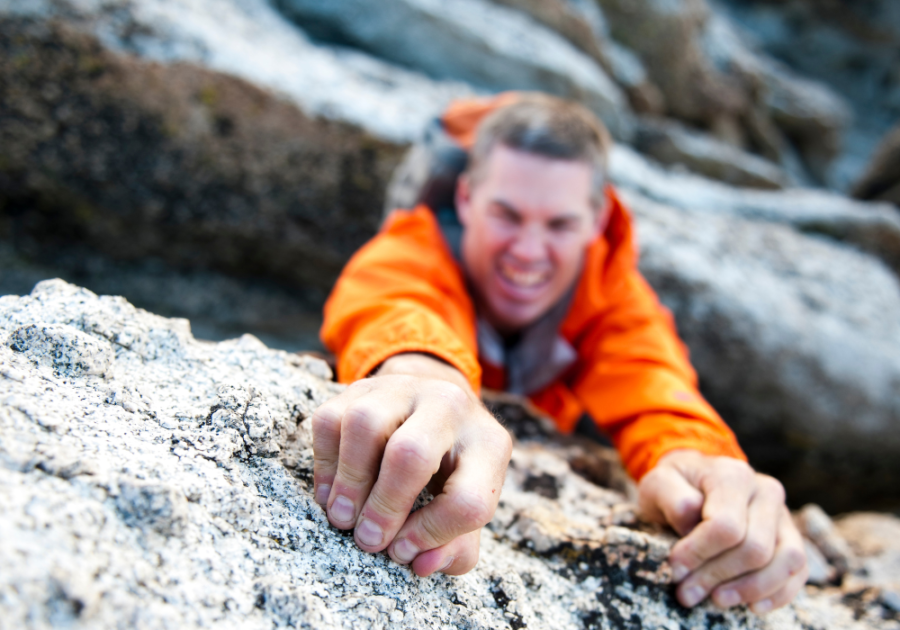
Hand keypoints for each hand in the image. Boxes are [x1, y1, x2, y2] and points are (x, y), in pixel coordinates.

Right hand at [310, 353, 511, 576]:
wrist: (433, 407)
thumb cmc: (451, 471)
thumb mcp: (468, 507)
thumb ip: (456, 548)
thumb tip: (422, 564)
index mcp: (489, 445)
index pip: (469, 500)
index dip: (433, 535)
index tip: (404, 551)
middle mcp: (452, 406)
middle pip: (411, 454)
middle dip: (385, 506)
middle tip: (367, 540)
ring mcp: (405, 388)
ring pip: (365, 425)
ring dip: (349, 481)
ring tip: (343, 518)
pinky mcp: (363, 386)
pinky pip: (331, 420)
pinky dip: (325, 464)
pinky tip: (332, 492)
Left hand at [638, 450, 807, 613]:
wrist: (695, 480)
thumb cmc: (676, 486)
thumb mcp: (660, 483)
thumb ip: (672, 499)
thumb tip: (692, 522)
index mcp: (732, 476)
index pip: (725, 526)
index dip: (699, 554)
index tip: (675, 569)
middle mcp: (765, 491)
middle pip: (755, 548)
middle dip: (718, 576)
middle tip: (687, 592)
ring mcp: (783, 514)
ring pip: (787, 561)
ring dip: (750, 589)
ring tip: (716, 599)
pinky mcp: (790, 536)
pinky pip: (798, 571)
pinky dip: (778, 593)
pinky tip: (751, 606)